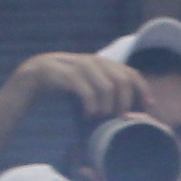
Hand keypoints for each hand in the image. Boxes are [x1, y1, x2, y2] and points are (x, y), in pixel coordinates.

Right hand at [21, 49, 149, 122]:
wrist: (33, 78)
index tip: (147, 108)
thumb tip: (130, 111)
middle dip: (125, 103)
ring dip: (107, 107)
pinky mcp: (66, 74)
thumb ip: (108, 91)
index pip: (132, 74)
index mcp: (103, 63)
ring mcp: (80, 65)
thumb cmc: (66, 87)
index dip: (143, 90)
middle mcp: (94, 61)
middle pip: (123, 81)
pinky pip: (87, 92)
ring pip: (107, 87)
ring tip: (99, 117)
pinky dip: (91, 107)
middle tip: (119, 119)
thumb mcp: (90, 86)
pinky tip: (88, 115)